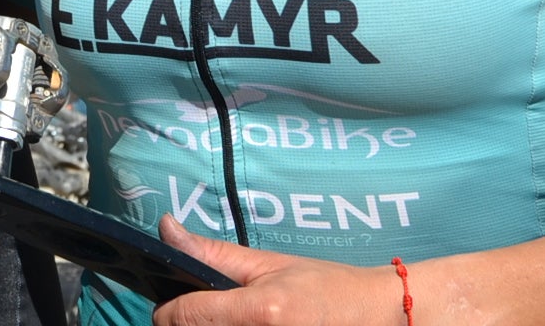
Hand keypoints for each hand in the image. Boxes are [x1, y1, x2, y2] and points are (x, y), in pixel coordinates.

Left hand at [150, 218, 400, 324]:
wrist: (378, 316)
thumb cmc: (326, 287)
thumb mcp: (268, 264)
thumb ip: (211, 254)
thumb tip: (166, 228)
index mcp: (263, 311)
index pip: (185, 316)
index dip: (168, 311)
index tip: (170, 307)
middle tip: (209, 313)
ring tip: (233, 318)